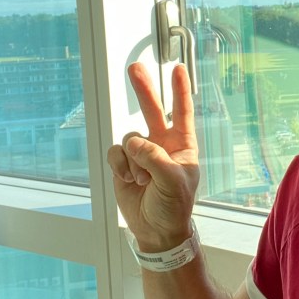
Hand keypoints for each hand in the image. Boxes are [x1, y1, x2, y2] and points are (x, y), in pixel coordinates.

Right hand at [108, 63, 198, 251]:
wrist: (155, 230)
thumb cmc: (174, 206)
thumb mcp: (173, 182)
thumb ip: (155, 158)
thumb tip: (134, 142)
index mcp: (182, 145)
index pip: (182, 112)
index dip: (180, 90)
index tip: (178, 68)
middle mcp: (161, 144)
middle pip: (152, 110)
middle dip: (143, 89)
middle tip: (134, 68)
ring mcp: (141, 153)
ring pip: (130, 139)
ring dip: (134, 161)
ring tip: (143, 181)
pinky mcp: (124, 163)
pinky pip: (116, 152)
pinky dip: (120, 166)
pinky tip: (129, 180)